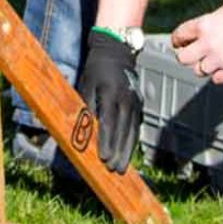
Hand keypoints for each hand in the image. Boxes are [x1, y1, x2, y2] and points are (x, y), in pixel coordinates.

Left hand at [78, 30, 141, 172]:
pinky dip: (132, 142)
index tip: (103, 157)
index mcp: (110, 92)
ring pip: (132, 131)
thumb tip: (82, 129)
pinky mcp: (140, 105)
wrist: (116, 53)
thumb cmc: (96, 71)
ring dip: (127, 151)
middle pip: (123, 130)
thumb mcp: (86, 84)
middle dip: (118, 151)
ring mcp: (135, 102)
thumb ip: (86, 106)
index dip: (106, 141)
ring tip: (121, 168)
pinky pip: (136, 127)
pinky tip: (128, 154)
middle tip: (112, 169)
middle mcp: (126, 98)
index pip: (109, 121)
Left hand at [172, 2, 222, 85]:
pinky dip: (218, 74)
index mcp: (204, 25)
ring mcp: (220, 58)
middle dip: (185, 55)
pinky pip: (216, 79)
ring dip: (203, 65)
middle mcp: (209, 43)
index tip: (179, 42)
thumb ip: (207, 24)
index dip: (178, 39)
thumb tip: (196, 33)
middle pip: (182, 58)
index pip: (179, 35)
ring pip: (198, 71)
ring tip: (210, 59)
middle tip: (191, 53)